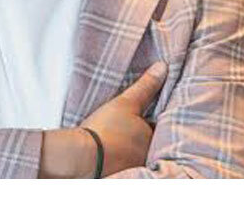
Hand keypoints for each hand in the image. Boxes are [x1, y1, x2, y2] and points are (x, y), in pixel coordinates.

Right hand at [79, 61, 167, 175]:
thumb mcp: (126, 102)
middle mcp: (145, 157)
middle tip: (133, 127)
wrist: (81, 155)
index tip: (149, 113)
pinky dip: (119, 158)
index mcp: (151, 139)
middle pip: (148, 142)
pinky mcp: (115, 175)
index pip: (158, 128)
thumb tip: (162, 67)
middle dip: (143, 136)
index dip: (154, 119)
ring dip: (131, 148)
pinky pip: (122, 164)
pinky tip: (109, 153)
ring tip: (120, 139)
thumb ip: (146, 86)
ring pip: (135, 154)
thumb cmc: (106, 129)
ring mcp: (131, 168)